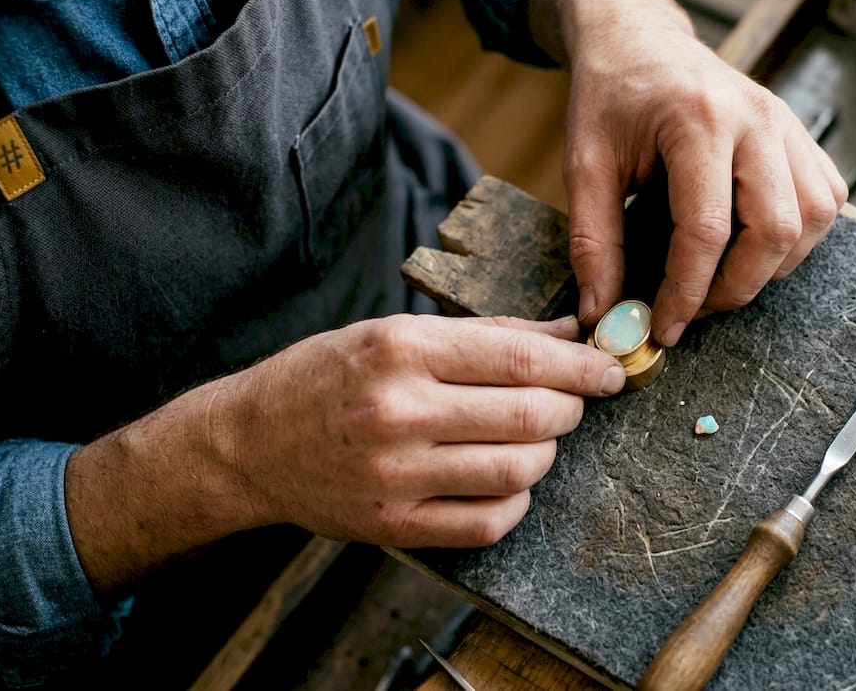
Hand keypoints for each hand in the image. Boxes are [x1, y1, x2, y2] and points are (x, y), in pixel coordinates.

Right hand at [66, 315, 623, 590]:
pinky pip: (488, 521)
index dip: (581, 367)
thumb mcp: (393, 332)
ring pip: (518, 470)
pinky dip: (515, 502)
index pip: (522, 359)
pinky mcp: (393, 525)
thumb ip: (484, 334)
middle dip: (572, 409)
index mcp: (402, 350)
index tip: (608, 370)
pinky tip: (506, 482)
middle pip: (530, 416)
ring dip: (545, 453)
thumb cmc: (325, 378)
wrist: (247, 444)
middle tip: (574, 403)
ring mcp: (395, 475)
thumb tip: (564, 331)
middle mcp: (399, 411)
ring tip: (534, 438)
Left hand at [532, 0, 848, 345]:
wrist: (641, 42)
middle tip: (696, 306)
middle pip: (776, 230)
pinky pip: (826, 200)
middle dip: (737, 287)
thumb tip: (603, 312)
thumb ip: (593, 242)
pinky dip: (798, 236)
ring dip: (773, 265)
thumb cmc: (612, 99)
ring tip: (723, 275)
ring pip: (813, 220)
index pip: (706, 229)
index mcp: (699, 120)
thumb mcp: (585, 165)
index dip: (686, 292)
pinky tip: (754, 242)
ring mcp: (788, 124)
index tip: (663, 326)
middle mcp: (757, 119)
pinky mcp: (801, 135)